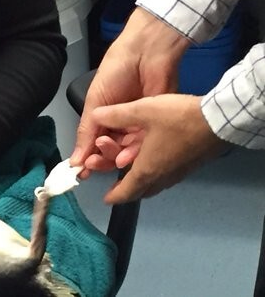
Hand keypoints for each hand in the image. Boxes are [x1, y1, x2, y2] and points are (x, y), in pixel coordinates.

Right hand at [70, 8, 190, 176]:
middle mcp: (122, 124)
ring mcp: (140, 125)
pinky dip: (133, 153)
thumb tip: (74, 160)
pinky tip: (124, 156)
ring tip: (108, 156)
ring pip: (127, 150)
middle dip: (101, 159)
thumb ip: (86, 132)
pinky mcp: (156, 125)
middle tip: (92, 163)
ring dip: (115, 156)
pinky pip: (144, 143)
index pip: (95, 143)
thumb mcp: (94, 102)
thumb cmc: (115, 73)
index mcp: (105, 117)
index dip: (88, 157)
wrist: (145, 55)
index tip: (80, 171)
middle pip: (111, 150)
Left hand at [90, 94, 227, 203]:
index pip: (126, 191)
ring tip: (132, 175)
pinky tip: (154, 162)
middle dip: (126, 191)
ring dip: (141, 183)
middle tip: (116, 188)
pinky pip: (166, 177)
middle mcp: (162, 177)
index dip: (114, 196)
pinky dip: (154, 175)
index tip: (106, 200)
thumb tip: (94, 116)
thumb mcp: (142, 111)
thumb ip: (116, 114)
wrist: (218, 121)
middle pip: (141, 191)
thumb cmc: (178, 119)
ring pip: (155, 184)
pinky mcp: (189, 166)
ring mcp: (178, 173)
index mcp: (147, 169)